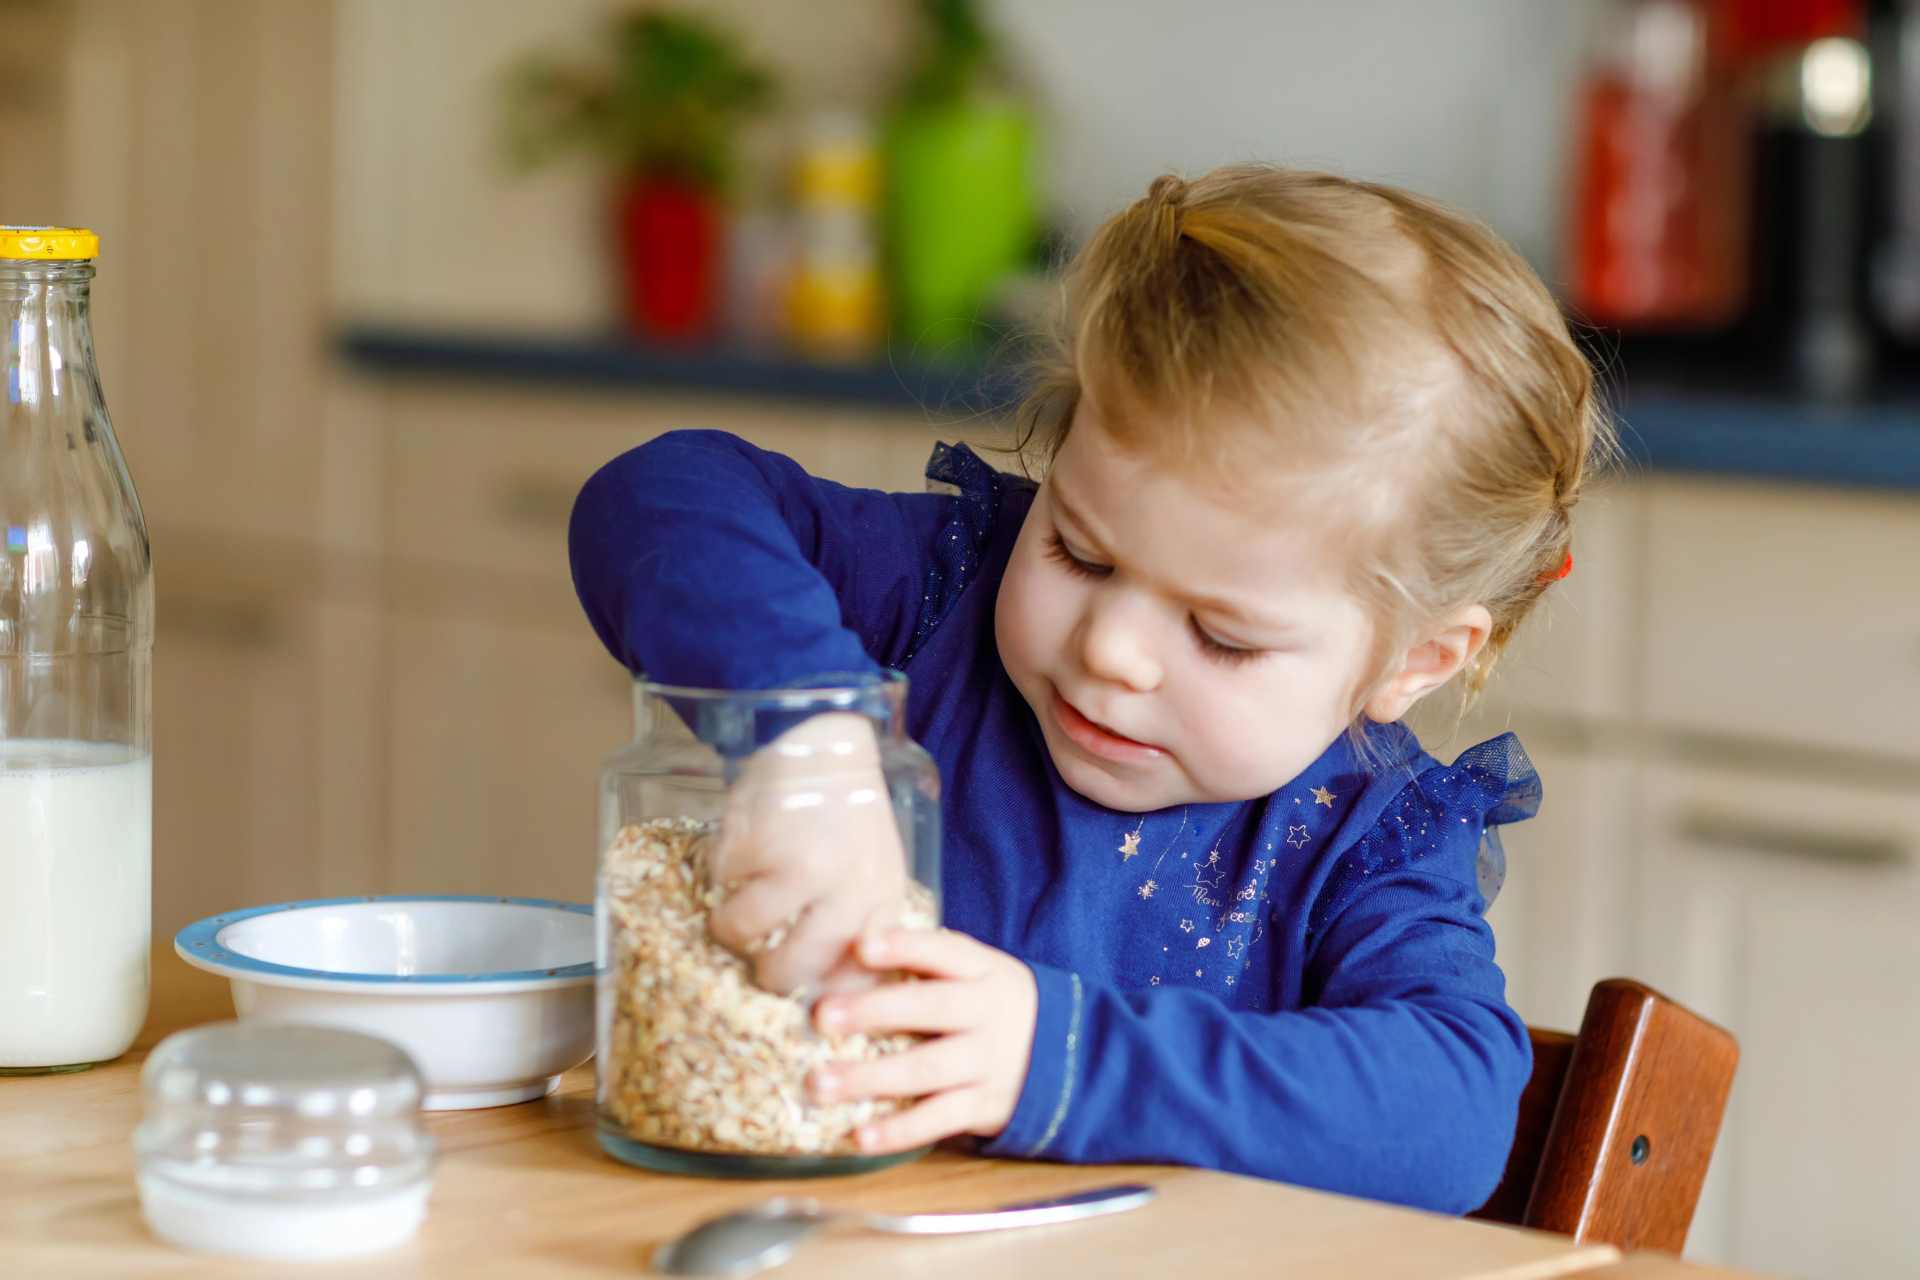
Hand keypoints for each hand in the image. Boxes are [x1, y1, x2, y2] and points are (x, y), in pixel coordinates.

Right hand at [707, 713, 914, 994]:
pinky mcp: (763, 839)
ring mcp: (804, 866)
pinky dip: (722, 868)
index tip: (804, 1007)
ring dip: (728, 925)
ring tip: (735, 906)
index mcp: (883, 901)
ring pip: (742, 932)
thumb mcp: (872, 869)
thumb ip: (857, 921)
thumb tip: (826, 994)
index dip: (824, 1002)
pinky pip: (722, 879)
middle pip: (791, 972)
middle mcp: (849, 890)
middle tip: (755, 963)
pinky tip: (745, 846)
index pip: (857, 980)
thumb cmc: (846, 813)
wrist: (829, 741)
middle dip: (765, 976)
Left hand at [807, 928, 1037, 1153]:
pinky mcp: (986, 1106)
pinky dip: (899, 1131)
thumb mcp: (979, 973)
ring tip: (819, 1084)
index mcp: (984, 971)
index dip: (905, 946)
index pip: (944, 951)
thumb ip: (929, 962)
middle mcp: (988, 1013)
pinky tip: (860, 1136)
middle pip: (931, 1008)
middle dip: (874, 1011)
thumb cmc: (993, 1006)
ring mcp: (989, 1062)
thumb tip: (853, 941)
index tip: (863, 945)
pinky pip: (939, 1119)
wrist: (1070, 1056)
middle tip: (822, 1016)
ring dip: (869, 1078)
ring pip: (927, 1069)